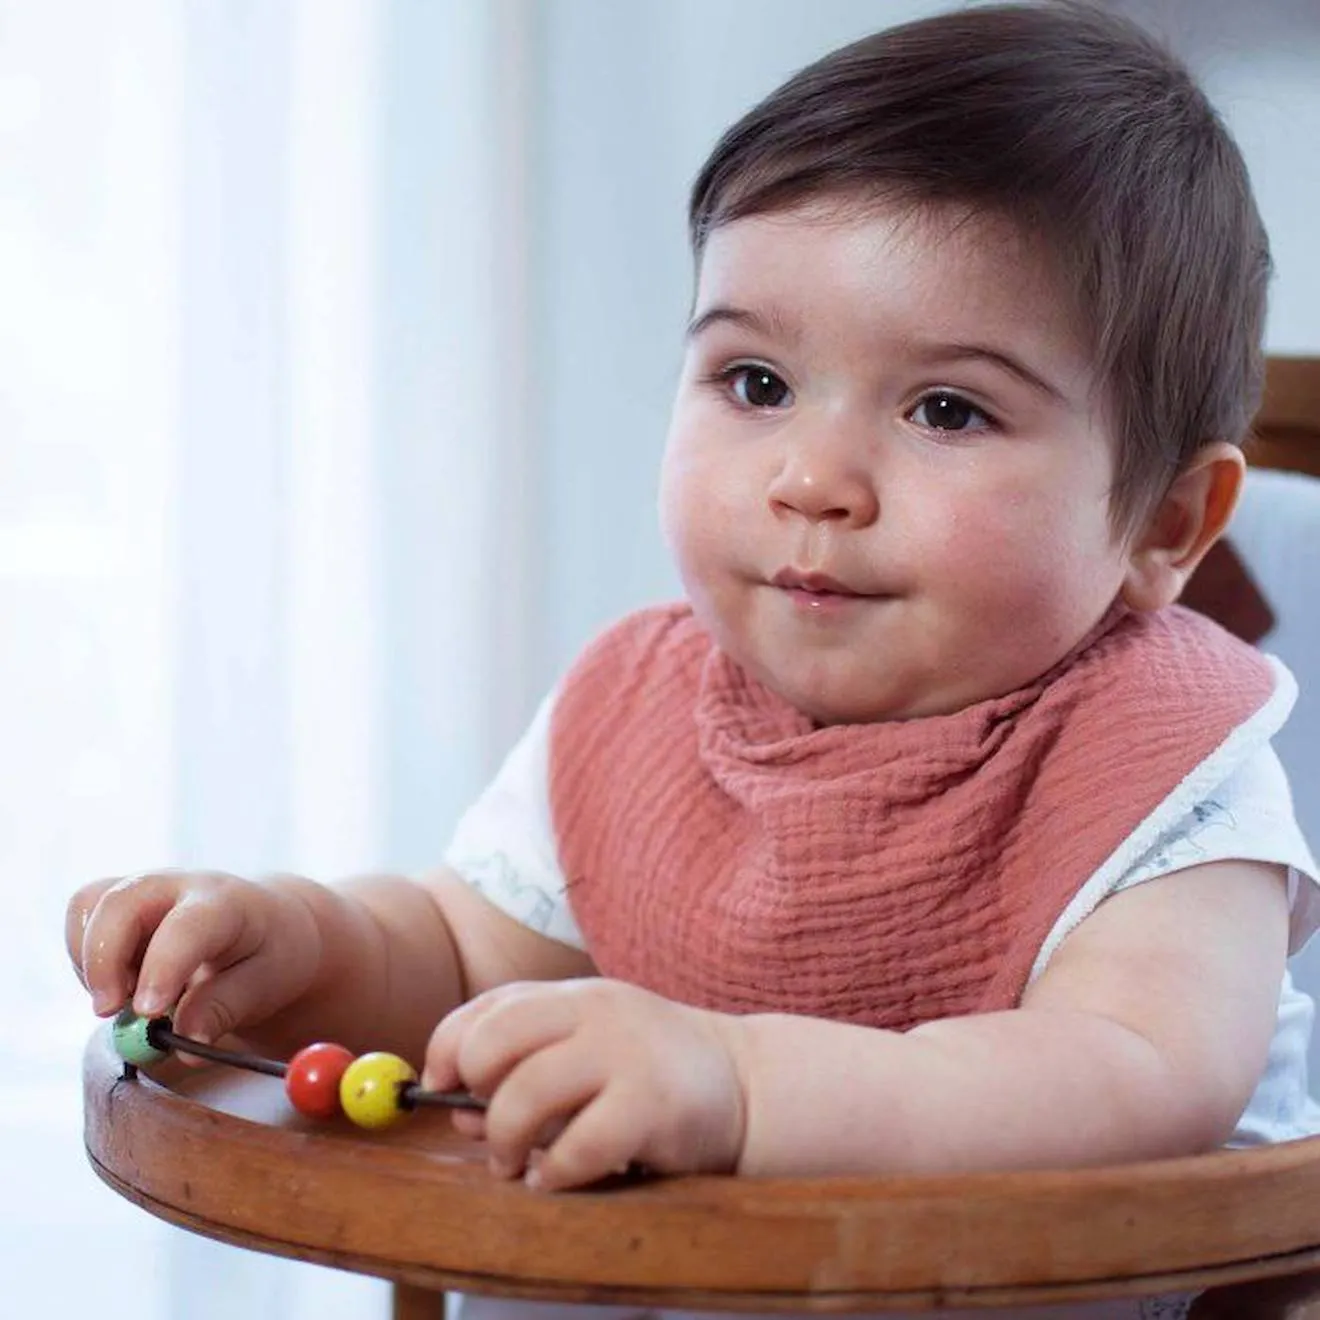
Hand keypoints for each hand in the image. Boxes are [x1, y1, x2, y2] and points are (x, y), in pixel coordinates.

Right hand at [65, 870, 321, 1044]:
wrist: (271, 923)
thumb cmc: (271, 954)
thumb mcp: (267, 984)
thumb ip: (225, 1009)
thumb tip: (186, 1043)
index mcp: (228, 904)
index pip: (187, 926)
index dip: (162, 967)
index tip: (148, 1013)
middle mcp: (182, 886)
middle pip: (121, 902)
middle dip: (103, 960)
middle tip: (111, 1012)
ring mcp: (147, 889)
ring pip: (89, 905)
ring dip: (91, 961)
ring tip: (127, 996)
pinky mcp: (121, 901)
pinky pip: (82, 919)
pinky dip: (86, 960)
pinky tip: (122, 984)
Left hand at [422, 978, 746, 1190]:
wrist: (749, 1082)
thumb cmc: (651, 1069)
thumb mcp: (591, 1041)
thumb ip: (530, 1059)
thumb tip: (457, 1108)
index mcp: (575, 994)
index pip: (484, 1009)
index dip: (446, 1051)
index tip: (442, 1088)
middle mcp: (596, 1013)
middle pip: (493, 1042)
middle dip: (473, 1095)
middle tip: (488, 1133)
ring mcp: (625, 1055)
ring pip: (524, 1095)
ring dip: (506, 1143)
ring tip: (520, 1165)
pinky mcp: (651, 1106)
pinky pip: (575, 1147)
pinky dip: (554, 1172)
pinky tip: (561, 1176)